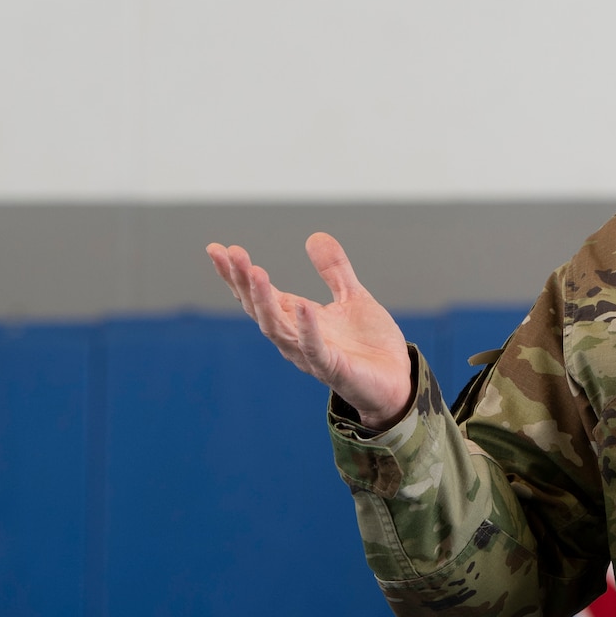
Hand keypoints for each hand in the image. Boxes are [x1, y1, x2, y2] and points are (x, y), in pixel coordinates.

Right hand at [206, 232, 412, 429]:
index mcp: (297, 318)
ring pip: (277, 328)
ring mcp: (311, 354)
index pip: (258, 295)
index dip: (237, 274)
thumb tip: (315, 236)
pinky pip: (314, 349)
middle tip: (231, 254)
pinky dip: (308, 329)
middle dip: (243, 282)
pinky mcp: (332, 369)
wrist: (398, 380)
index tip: (217, 249)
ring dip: (265, 301)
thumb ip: (334, 270)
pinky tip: (303, 306)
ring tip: (256, 273)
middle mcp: (296, 337)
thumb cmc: (369, 345)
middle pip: (259, 308)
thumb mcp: (353, 297)